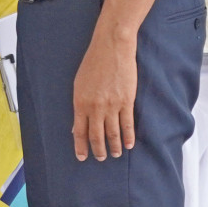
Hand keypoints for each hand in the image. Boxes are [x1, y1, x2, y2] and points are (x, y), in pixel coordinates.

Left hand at [71, 33, 137, 160]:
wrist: (111, 48)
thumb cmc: (93, 63)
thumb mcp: (79, 84)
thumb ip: (79, 105)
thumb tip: (77, 126)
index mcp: (80, 102)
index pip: (80, 131)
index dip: (81, 146)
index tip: (81, 157)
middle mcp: (95, 107)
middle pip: (97, 135)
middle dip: (98, 150)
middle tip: (100, 158)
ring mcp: (112, 105)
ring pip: (113, 133)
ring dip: (114, 146)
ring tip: (115, 154)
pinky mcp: (126, 101)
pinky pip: (127, 124)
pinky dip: (128, 136)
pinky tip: (129, 144)